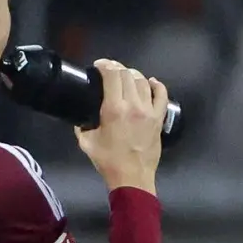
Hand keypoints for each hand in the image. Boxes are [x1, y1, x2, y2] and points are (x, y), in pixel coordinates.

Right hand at [74, 59, 168, 194]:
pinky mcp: (159, 117)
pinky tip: (151, 82)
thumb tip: (81, 118)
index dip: (105, 65)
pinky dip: (156, 85)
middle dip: (117, 68)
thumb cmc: (107, 160)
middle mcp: (133, 105)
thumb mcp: (86, 142)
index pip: (112, 76)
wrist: (132, 176)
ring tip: (126, 76)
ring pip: (143, 81)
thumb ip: (82, 126)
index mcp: (113, 109)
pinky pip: (161, 94)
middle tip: (109, 70)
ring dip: (133, 75)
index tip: (99, 65)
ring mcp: (149, 110)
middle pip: (127, 75)